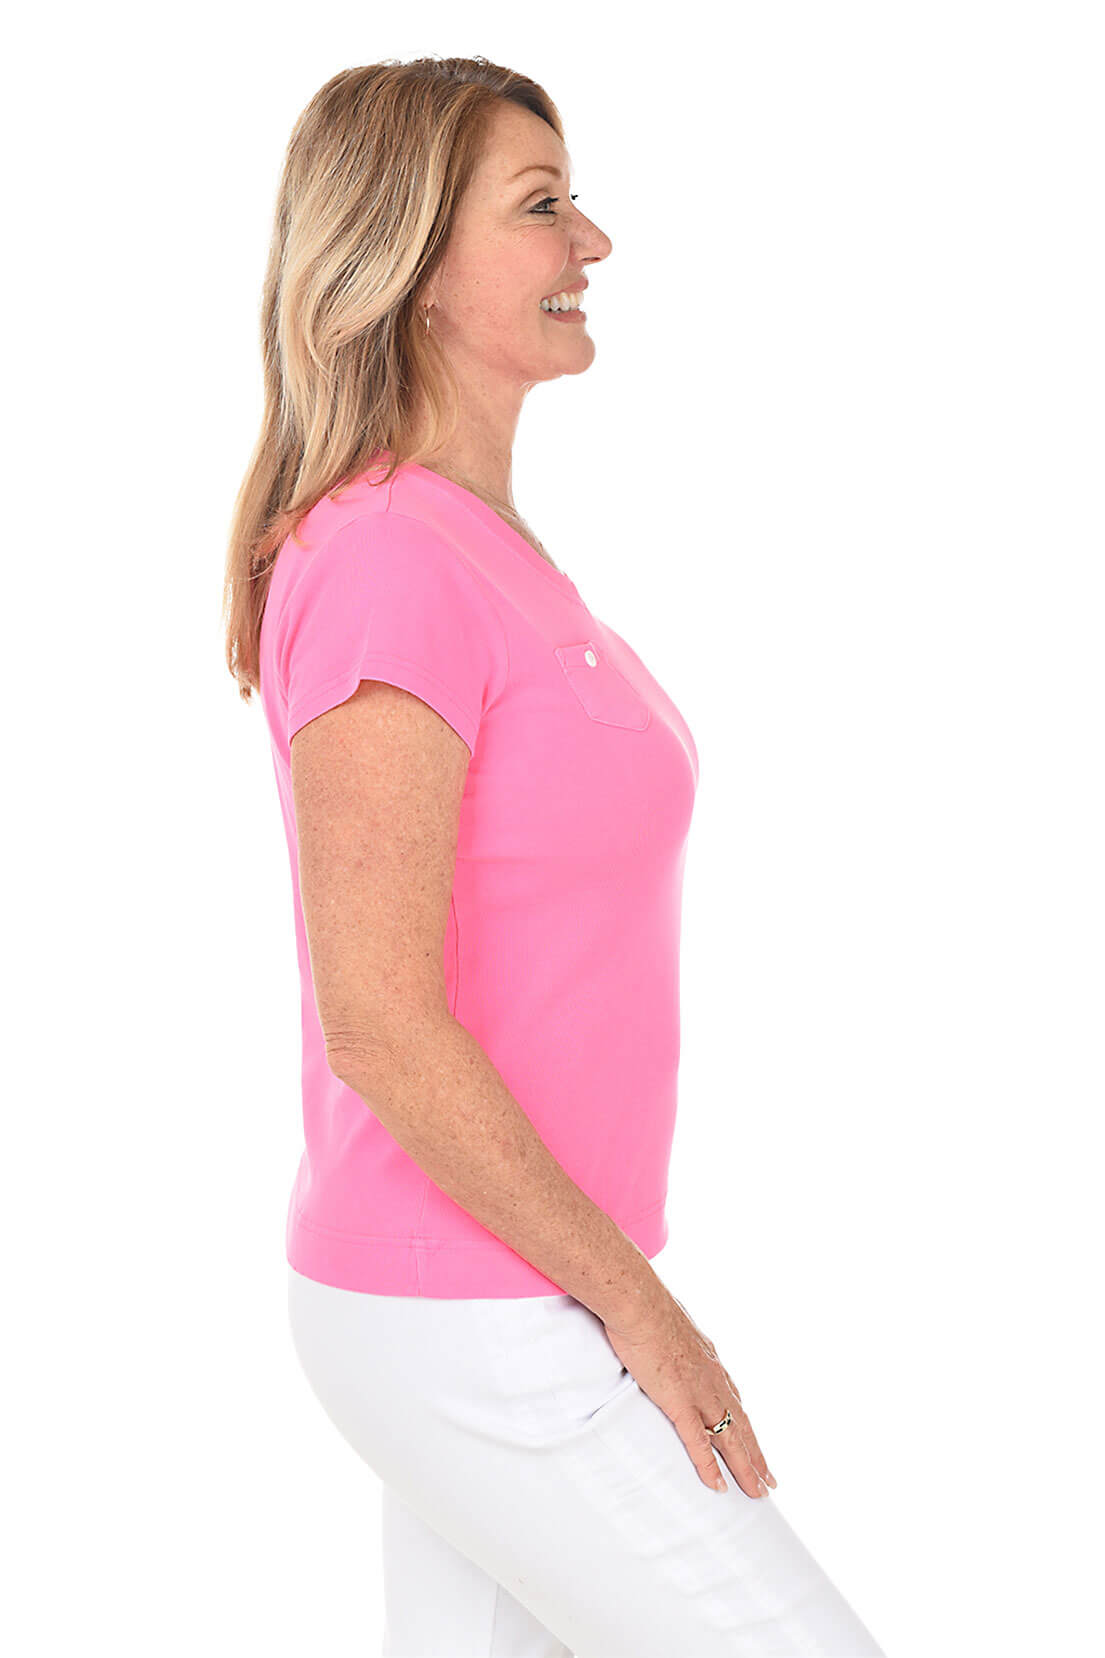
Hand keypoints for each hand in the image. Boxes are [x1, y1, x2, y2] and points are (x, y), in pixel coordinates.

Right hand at [602, 1287, 777, 1497]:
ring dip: (745, 1468)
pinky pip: (699, 1443)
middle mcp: (713, 1378)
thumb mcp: (668, 1323)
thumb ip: (673, 1338)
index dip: (745, 1425)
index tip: (754, 1443)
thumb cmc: (645, 1305)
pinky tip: (719, 1487)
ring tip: (757, 1492)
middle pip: (742, 1425)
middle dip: (756, 1455)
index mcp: (709, 1359)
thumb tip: (664, 1337)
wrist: (638, 1302)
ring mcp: (699, 1392)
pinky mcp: (680, 1402)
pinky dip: (710, 1467)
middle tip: (769, 1481)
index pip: (735, 1399)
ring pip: (730, 1439)